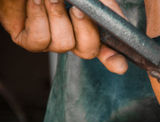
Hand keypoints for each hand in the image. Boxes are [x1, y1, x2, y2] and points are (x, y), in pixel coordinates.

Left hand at [0, 0, 126, 73]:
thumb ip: (107, 7)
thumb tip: (120, 22)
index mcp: (89, 27)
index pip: (107, 50)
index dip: (114, 60)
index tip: (120, 67)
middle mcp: (72, 38)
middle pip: (89, 50)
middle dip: (85, 29)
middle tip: (78, 9)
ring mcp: (51, 42)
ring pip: (64, 45)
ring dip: (58, 16)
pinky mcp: (28, 40)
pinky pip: (40, 40)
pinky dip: (39, 17)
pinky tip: (36, 1)